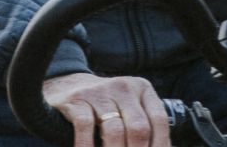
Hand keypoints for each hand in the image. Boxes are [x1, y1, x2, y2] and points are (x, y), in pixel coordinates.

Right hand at [42, 71, 170, 146]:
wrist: (67, 85)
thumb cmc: (105, 105)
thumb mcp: (129, 108)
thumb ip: (147, 128)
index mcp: (142, 89)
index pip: (159, 120)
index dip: (160, 146)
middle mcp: (123, 88)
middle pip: (139, 128)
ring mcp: (99, 93)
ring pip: (114, 130)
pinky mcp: (77, 100)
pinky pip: (86, 126)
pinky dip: (88, 146)